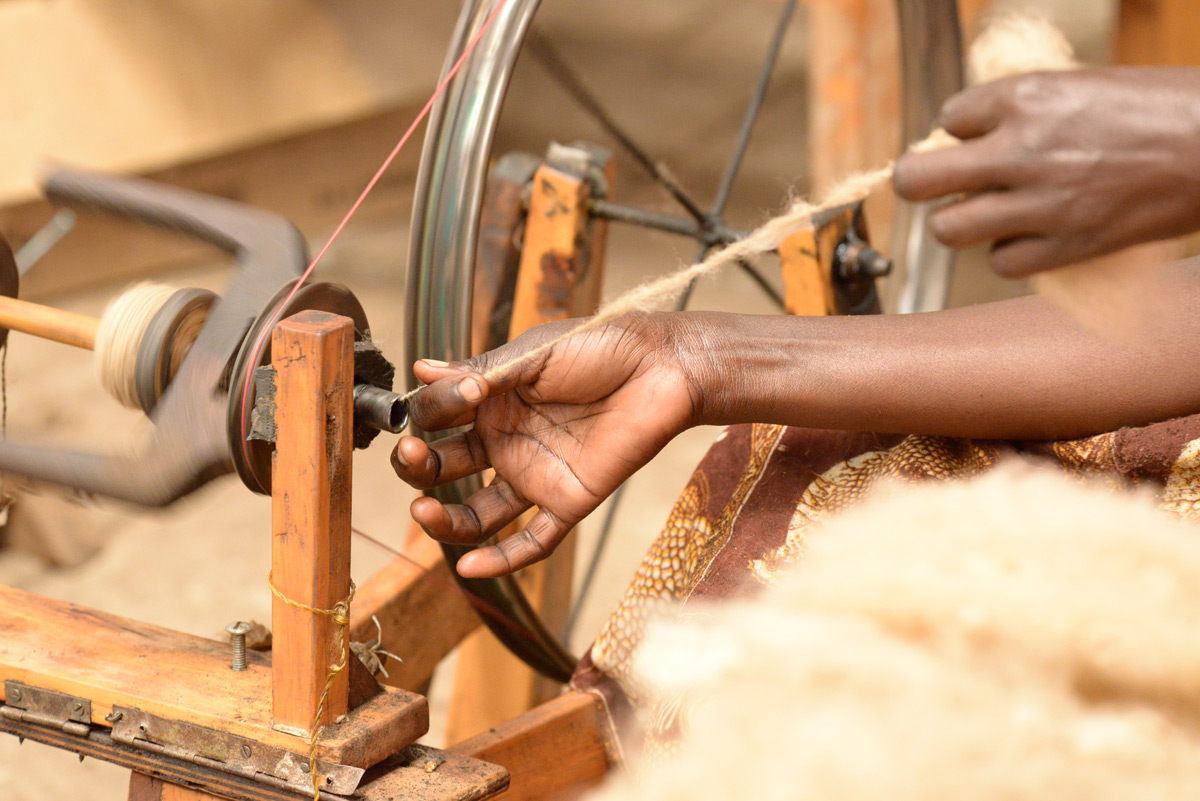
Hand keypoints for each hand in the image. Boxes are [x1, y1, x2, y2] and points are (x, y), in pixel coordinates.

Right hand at [392, 314, 698, 577]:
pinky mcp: (568, 501)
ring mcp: (534, 475)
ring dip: (444, 520)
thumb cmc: (602, 347)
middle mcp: (505, 441)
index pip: (437, 417)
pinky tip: (467, 566)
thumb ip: (481, 370)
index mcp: (491, 400)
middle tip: (411, 456)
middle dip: (418, 467)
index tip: (452, 395)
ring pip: (478, 514)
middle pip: (445, 468)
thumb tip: (420, 370)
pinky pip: (532, 541)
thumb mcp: (535, 354)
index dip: (430, 412)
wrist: (663, 368)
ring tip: (421, 512)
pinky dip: (501, 559)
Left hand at [893, 67, 1199, 276]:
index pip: (946, 118)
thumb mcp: (1078, 86)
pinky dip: (1008, 252)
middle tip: (932, 184)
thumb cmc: (1154, 107)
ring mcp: (1041, 203)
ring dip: (959, 222)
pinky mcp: (1066, 246)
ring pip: (948, 230)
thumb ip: (1018, 110)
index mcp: (1025, 96)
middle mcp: (1022, 149)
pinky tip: (1029, 235)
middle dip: (917, 181)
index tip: (979, 137)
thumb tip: (961, 138)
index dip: (959, 131)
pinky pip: (1001, 263)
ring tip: (984, 211)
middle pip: (917, 180)